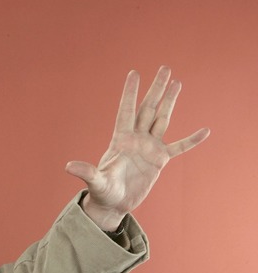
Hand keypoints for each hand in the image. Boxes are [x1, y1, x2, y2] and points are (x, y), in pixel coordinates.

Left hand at [65, 66, 209, 230]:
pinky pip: (179, 147)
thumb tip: (68, 166)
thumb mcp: (95, 181)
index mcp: (120, 139)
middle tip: (165, 68)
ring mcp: (149, 148)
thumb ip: (86, 172)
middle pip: (148, 108)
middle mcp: (136, 139)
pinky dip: (191, 140)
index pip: (126, 110)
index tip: (134, 73)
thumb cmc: (102, 192)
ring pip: (162, 119)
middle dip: (156, 89)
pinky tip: (205, 130)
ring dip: (170, 102)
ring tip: (177, 83)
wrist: (113, 204)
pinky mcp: (159, 161)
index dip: (130, 92)